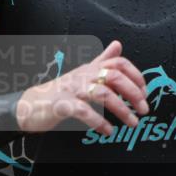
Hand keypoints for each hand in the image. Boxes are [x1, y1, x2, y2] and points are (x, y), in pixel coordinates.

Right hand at [16, 40, 147, 134]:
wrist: (31, 104)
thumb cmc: (60, 90)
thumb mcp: (83, 72)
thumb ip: (102, 60)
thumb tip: (118, 44)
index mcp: (90, 68)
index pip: (118, 63)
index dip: (135, 76)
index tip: (145, 92)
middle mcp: (83, 75)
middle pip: (114, 77)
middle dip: (134, 93)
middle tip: (144, 109)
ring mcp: (72, 89)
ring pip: (102, 94)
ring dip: (122, 110)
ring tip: (132, 122)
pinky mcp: (62, 105)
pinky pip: (84, 111)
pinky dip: (99, 122)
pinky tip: (108, 130)